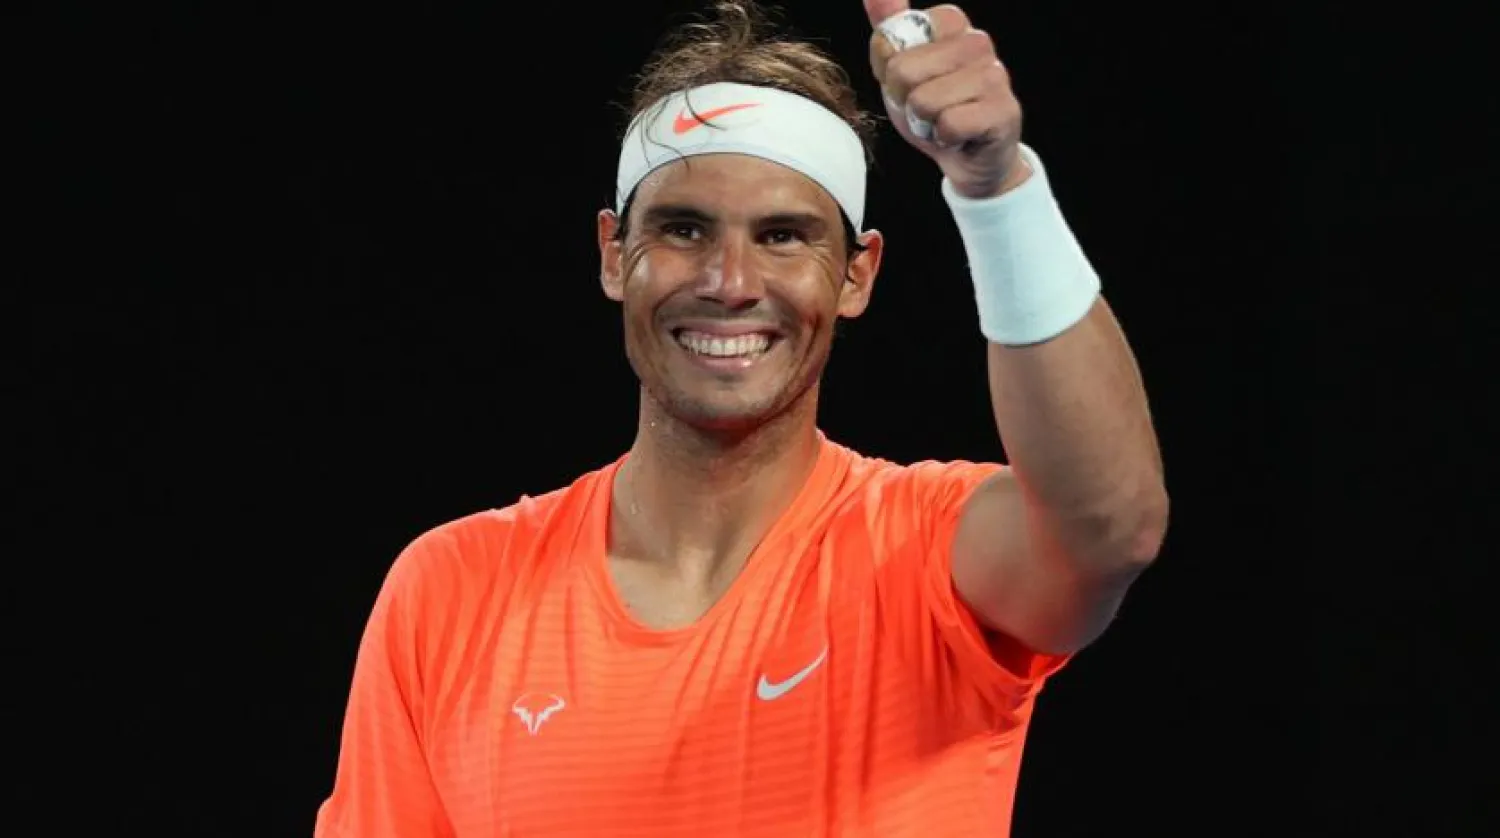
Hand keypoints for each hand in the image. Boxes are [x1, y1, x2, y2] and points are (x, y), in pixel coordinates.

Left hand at [863, 1, 1027, 197]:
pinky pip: (949, 125)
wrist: (968, 158)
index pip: (895, 34)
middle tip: (925, 109)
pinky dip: (945, 139)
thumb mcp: (902, 69)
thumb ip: (888, 31)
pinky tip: (958, 137)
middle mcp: (978, 42)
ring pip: (924, 101)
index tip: (911, 81)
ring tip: (942, 122)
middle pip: (903, 71)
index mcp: (952, 24)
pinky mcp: (1003, 110)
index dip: (891, 67)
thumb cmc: (933, 110)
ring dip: (924, 123)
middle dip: (904, 100)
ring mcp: (995, 75)